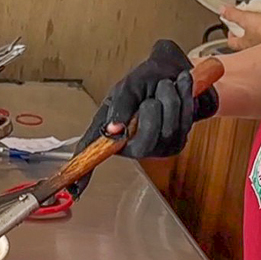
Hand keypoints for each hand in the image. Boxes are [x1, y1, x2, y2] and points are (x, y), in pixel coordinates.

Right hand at [67, 40, 218, 197]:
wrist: (170, 70)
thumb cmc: (143, 82)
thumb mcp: (125, 89)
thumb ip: (119, 108)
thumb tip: (113, 130)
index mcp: (112, 135)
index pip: (93, 157)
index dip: (84, 175)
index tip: (75, 189)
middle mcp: (132, 146)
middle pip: (145, 142)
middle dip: (154, 110)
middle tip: (152, 94)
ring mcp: (157, 147)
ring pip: (169, 129)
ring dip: (170, 99)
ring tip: (166, 87)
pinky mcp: (178, 142)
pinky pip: (185, 123)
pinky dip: (184, 100)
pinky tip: (180, 89)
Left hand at [222, 5, 260, 50]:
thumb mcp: (247, 19)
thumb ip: (234, 15)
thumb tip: (222, 10)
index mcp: (244, 44)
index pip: (232, 43)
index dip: (230, 36)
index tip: (230, 31)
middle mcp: (255, 49)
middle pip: (246, 44)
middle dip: (245, 37)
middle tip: (245, 29)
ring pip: (260, 43)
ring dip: (259, 37)